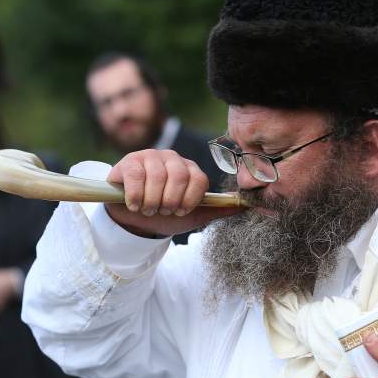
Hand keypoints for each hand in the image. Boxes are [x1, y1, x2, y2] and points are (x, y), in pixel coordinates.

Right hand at [105, 149, 242, 237]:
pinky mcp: (130, 161)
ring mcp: (150, 157)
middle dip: (171, 201)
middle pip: (179, 176)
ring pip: (157, 177)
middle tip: (163, 211)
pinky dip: (136, 195)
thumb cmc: (165, 215)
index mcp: (190, 169)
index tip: (180, 211)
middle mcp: (172, 158)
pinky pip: (137, 175)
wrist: (135, 220)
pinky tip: (135, 205)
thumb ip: (219, 208)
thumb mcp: (194, 215)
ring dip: (152, 202)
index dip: (190, 199)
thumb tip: (247, 205)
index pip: (199, 179)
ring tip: (148, 210)